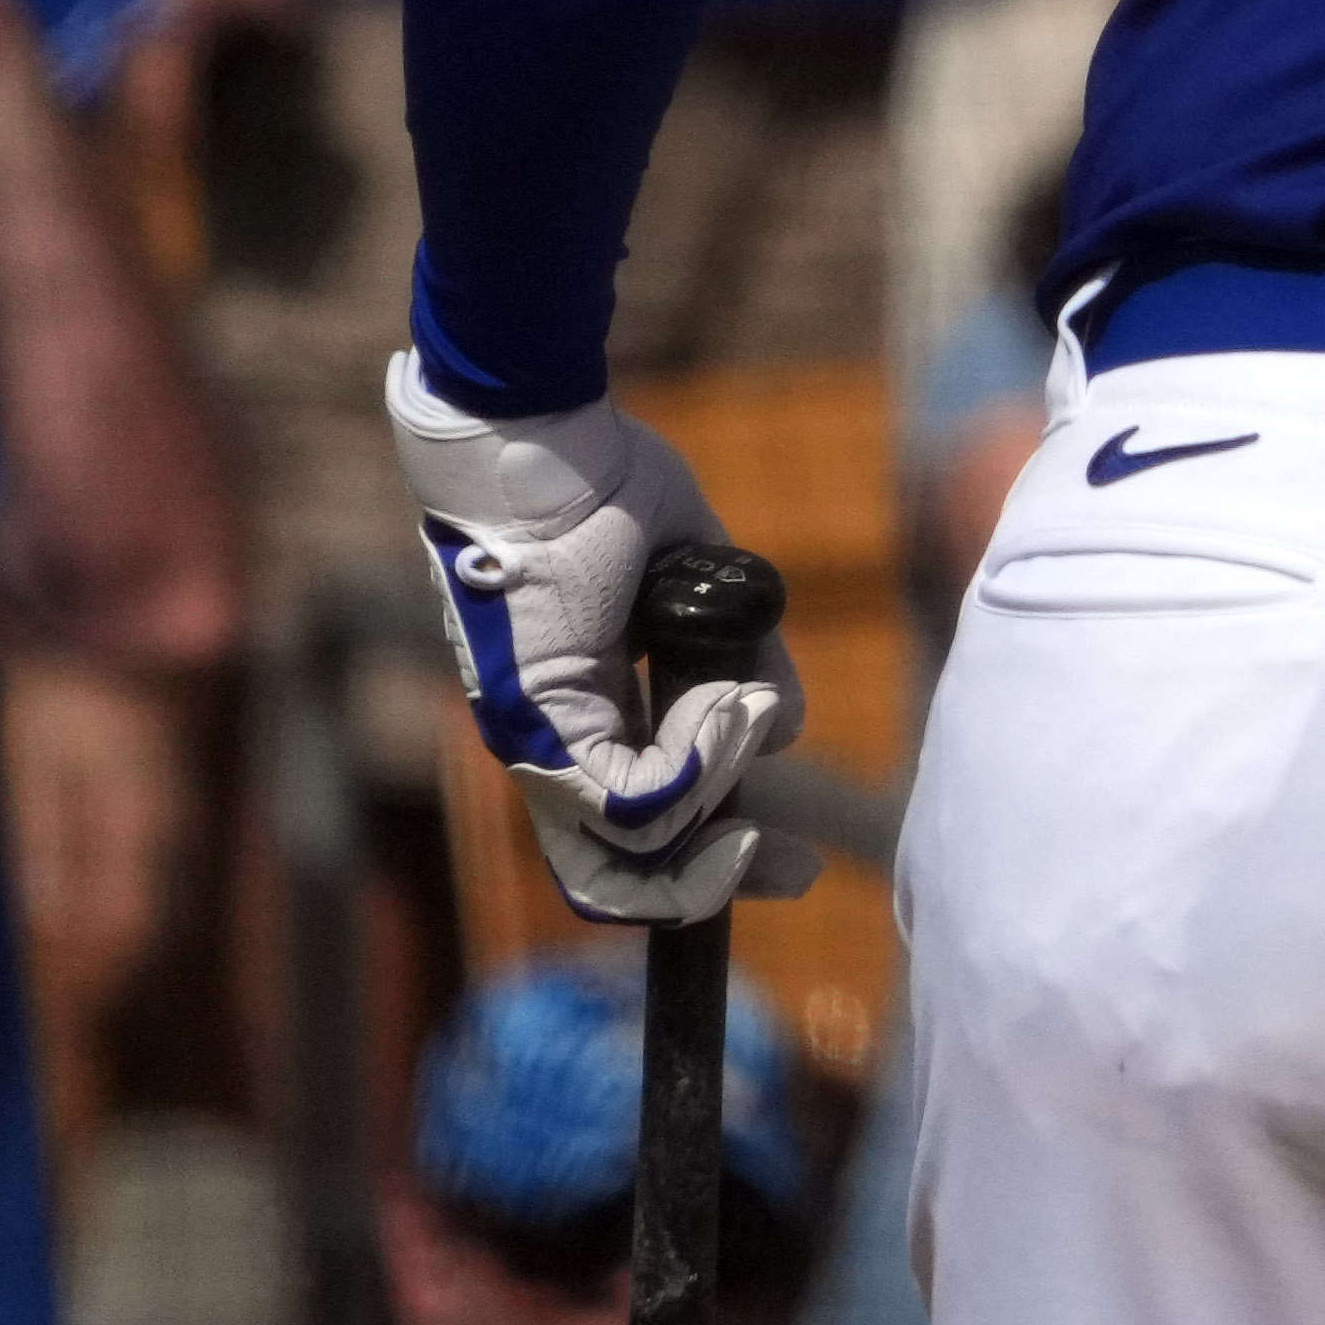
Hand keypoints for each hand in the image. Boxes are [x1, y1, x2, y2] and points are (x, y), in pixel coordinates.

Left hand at [385, 359, 814, 920]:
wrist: (538, 440)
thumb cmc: (606, 490)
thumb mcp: (697, 588)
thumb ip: (739, 662)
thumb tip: (780, 731)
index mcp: (575, 715)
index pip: (625, 832)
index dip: (702, 864)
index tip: (784, 855)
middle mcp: (542, 744)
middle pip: (611, 874)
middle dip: (708, 884)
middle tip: (793, 863)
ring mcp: (531, 738)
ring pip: (633, 835)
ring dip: (720, 782)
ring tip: (750, 699)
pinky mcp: (535, 720)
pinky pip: (630, 794)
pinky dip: (701, 761)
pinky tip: (731, 699)